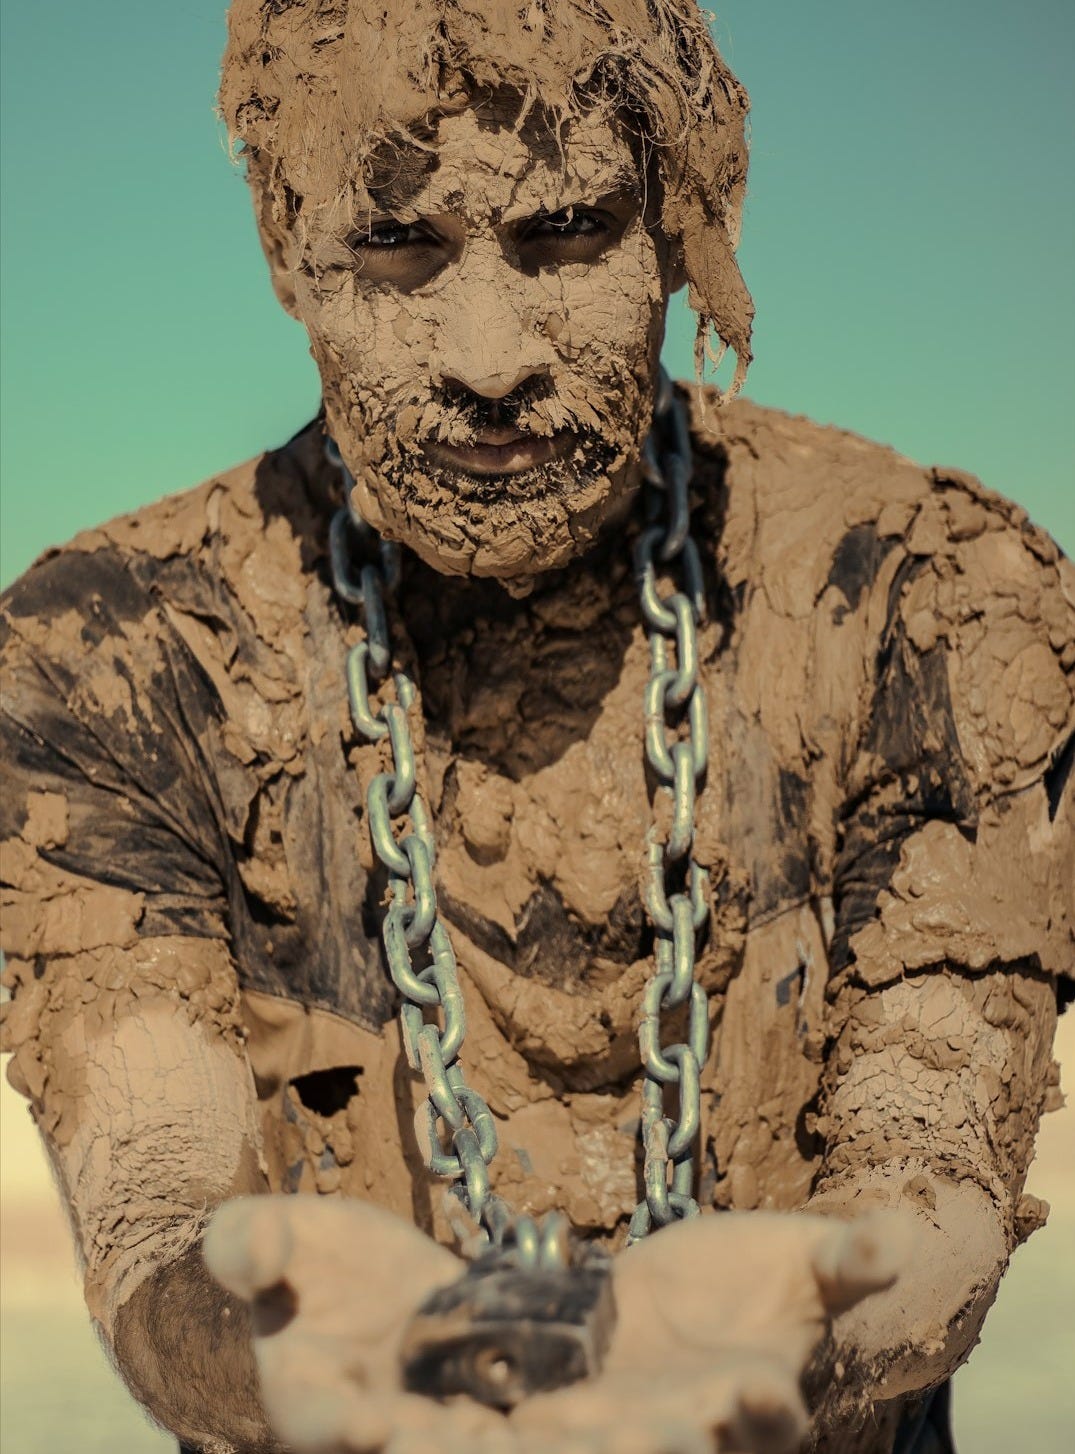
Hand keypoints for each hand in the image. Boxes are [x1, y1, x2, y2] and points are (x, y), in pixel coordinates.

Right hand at [204, 1194, 503, 1451]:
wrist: (380, 1276)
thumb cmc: (314, 1258)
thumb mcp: (278, 1230)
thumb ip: (247, 1241)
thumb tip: (256, 1256)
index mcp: (306, 1391)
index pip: (314, 1421)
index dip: (339, 1428)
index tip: (371, 1425)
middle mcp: (367, 1420)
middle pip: (398, 1446)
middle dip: (430, 1444)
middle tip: (469, 1432)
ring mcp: (428, 1419)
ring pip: (453, 1442)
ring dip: (481, 1442)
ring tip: (506, 1429)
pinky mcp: (481, 1405)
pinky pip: (505, 1426)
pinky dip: (528, 1426)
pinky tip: (558, 1416)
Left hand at [505, 1209, 911, 1453]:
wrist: (688, 1287)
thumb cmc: (762, 1275)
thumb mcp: (807, 1257)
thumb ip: (850, 1257)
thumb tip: (905, 1232)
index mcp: (765, 1396)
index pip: (770, 1418)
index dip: (762, 1410)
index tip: (755, 1390)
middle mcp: (702, 1423)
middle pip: (682, 1445)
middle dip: (658, 1442)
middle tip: (634, 1431)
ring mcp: (637, 1420)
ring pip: (613, 1443)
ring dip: (587, 1442)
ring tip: (545, 1430)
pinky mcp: (583, 1404)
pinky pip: (560, 1425)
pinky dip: (534, 1427)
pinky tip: (509, 1417)